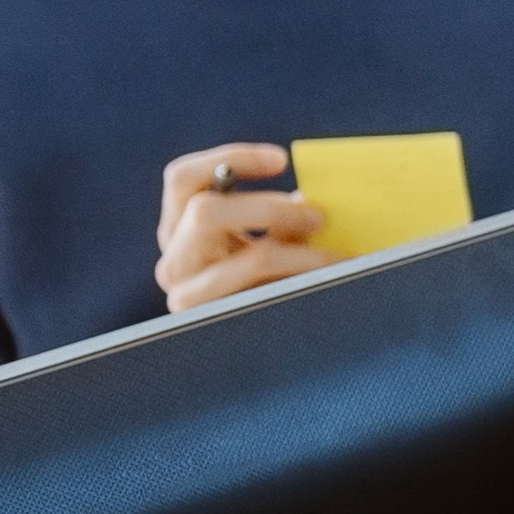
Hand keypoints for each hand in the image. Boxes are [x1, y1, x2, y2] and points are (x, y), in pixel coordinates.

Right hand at [154, 143, 328, 309]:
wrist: (265, 354)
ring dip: (304, 252)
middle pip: (206, 210)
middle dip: (270, 208)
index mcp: (179, 229)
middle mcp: (173, 259)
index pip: (182, 178)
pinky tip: (333, 280)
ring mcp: (188, 294)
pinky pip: (271, 294)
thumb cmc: (272, 284)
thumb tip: (319, 197)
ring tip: (339, 257)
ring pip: (251, 258)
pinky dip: (308, 282)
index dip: (230, 159)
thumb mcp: (269, 244)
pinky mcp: (219, 324)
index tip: (282, 159)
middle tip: (319, 215)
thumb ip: (280, 219)